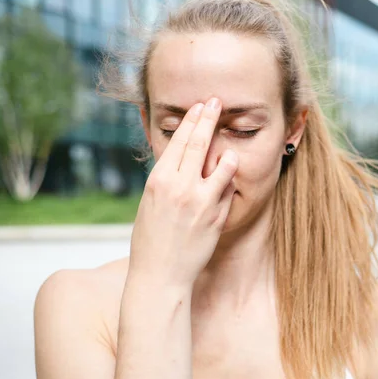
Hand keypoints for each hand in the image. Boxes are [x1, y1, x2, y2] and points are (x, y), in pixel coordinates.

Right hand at [127, 98, 237, 289]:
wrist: (160, 276)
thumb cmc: (150, 241)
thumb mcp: (149, 204)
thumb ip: (166, 181)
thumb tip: (181, 162)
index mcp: (158, 181)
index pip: (178, 142)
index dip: (191, 121)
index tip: (200, 106)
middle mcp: (180, 187)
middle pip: (199, 143)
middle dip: (209, 118)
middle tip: (217, 101)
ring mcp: (201, 201)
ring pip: (222, 165)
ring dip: (226, 154)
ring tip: (228, 150)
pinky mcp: (217, 216)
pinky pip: (228, 190)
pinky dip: (228, 182)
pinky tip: (227, 180)